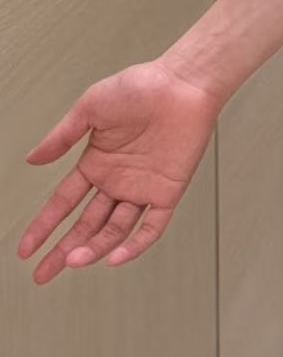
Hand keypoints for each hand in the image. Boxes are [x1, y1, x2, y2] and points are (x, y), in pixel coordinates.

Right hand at [16, 59, 220, 283]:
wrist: (183, 83)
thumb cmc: (141, 86)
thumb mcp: (90, 107)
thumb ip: (62, 137)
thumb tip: (32, 158)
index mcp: (96, 163)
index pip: (63, 203)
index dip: (44, 226)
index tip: (26, 248)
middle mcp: (117, 180)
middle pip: (85, 225)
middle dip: (62, 250)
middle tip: (42, 274)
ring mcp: (142, 188)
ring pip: (114, 230)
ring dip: (93, 247)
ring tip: (72, 261)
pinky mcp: (168, 191)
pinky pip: (151, 226)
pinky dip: (135, 244)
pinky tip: (115, 257)